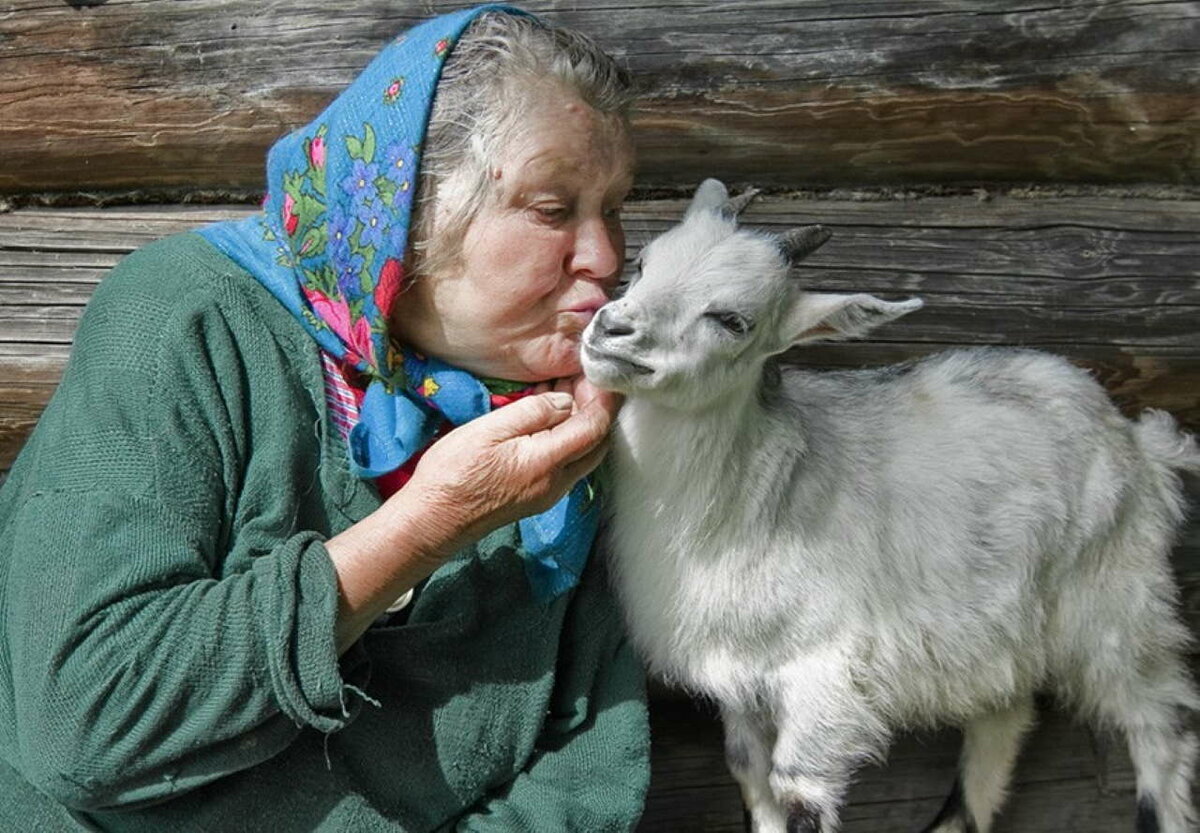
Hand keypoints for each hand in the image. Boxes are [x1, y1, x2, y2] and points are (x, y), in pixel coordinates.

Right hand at [396, 383, 620, 561]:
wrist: (434, 521)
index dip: (603, 399)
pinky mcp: (539, 496)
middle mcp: (558, 482)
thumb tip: (565, 402)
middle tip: (580, 378)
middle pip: (597, 442)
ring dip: (581, 421)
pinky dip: (567, 436)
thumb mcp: (489, 431)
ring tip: (564, 389)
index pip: (594, 428)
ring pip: (583, 453)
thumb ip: (532, 413)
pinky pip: (567, 462)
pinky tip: (549, 417)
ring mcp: (550, 492)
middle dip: (595, 408)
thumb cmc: (453, 473)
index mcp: (547, 463)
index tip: (599, 374)